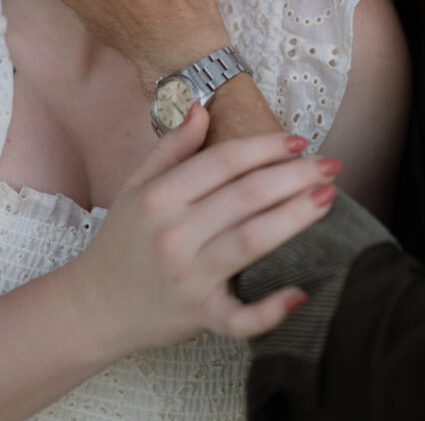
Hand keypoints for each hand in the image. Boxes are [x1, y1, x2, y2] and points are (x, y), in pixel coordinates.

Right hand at [68, 105, 338, 354]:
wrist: (95, 306)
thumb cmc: (122, 241)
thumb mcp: (136, 186)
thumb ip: (171, 148)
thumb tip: (201, 107)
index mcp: (160, 196)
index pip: (224, 161)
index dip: (265, 146)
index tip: (298, 140)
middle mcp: (175, 233)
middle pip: (246, 196)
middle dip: (294, 176)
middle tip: (330, 165)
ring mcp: (188, 277)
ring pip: (252, 242)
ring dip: (295, 218)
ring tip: (327, 198)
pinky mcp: (200, 316)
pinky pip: (240, 317)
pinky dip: (272, 309)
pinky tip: (303, 291)